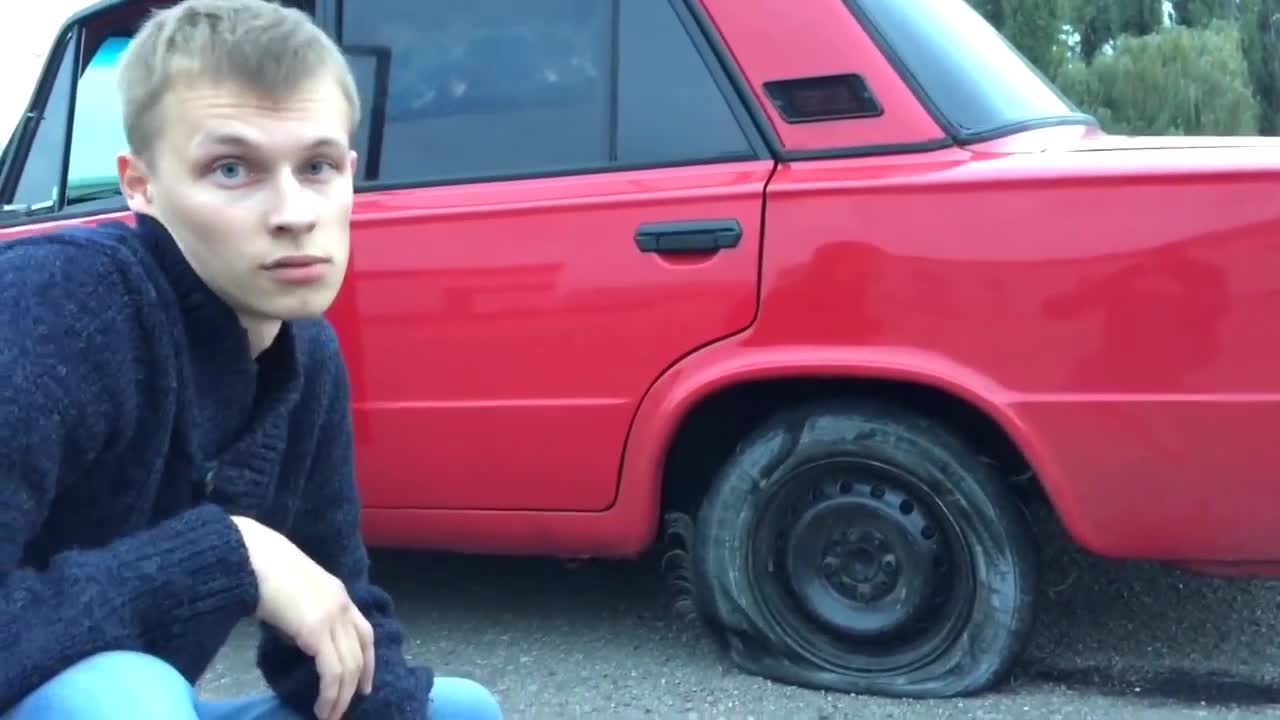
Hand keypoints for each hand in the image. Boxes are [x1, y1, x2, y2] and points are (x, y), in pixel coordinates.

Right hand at [232, 515, 375, 719]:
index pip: (365, 634)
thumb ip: (305, 615)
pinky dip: (330, 693)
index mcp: (339, 595)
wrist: (251, 557)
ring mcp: (332, 618)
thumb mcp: (294, 594)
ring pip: (349, 667)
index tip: (364, 685)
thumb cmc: (263, 570)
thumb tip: (302, 641)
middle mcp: (343, 606)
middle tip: (343, 710)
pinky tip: (321, 706)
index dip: (368, 662)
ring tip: (329, 716)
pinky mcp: (316, 631)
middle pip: (360, 655)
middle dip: (355, 686)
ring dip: (341, 697)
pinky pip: (332, 671)